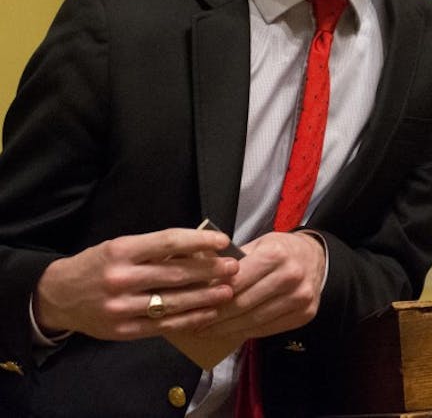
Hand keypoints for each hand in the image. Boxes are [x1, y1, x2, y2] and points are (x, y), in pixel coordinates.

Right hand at [34, 228, 239, 339]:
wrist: (58, 296)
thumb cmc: (98, 265)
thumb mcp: (122, 246)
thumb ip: (155, 249)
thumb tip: (199, 249)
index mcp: (122, 250)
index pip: (168, 242)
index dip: (199, 241)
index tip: (222, 241)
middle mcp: (121, 278)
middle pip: (175, 274)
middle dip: (209, 271)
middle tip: (233, 268)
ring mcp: (121, 307)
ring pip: (172, 302)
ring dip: (205, 297)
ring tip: (227, 291)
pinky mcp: (123, 330)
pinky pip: (163, 325)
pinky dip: (189, 319)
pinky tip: (208, 312)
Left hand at [195, 231, 325, 339]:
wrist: (316, 257)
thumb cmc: (281, 249)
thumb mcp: (259, 244)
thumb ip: (234, 261)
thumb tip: (201, 280)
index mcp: (275, 254)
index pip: (236, 281)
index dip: (212, 296)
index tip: (194, 306)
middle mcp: (290, 276)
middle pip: (243, 304)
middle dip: (216, 317)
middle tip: (195, 323)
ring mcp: (300, 298)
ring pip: (254, 320)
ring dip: (228, 329)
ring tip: (208, 331)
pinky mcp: (305, 314)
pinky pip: (268, 328)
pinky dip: (246, 332)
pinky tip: (231, 332)